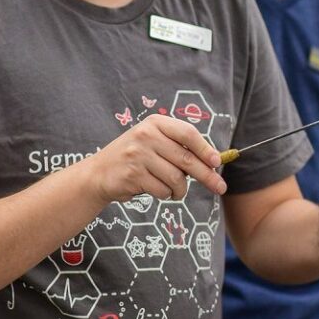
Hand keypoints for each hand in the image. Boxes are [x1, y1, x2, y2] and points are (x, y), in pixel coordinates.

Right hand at [86, 115, 224, 205]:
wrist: (98, 173)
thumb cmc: (136, 158)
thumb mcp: (154, 142)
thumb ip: (179, 147)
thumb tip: (213, 162)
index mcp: (156, 123)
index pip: (188, 133)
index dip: (205, 149)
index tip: (217, 162)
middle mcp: (146, 135)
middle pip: (186, 159)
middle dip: (206, 176)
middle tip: (220, 187)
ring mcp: (138, 155)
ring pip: (176, 178)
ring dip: (181, 190)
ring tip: (176, 191)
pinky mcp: (132, 175)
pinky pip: (162, 190)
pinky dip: (165, 194)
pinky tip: (158, 191)